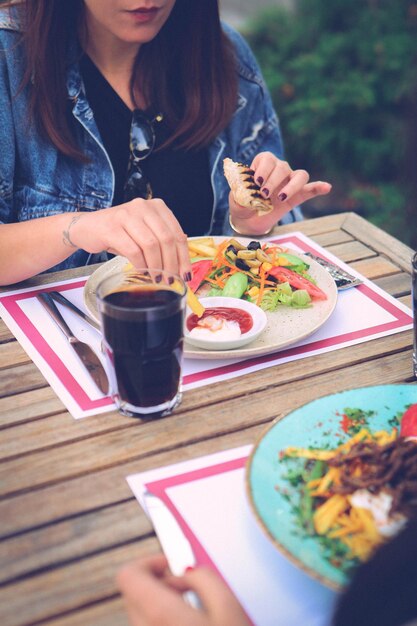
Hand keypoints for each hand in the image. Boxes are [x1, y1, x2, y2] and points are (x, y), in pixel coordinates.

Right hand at [67, 198, 191, 281]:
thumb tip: (181, 266)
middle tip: (170, 280)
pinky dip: (140, 264)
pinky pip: (133, 250)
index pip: (177, 233)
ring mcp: (127, 215)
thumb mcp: (144, 233)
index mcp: (157, 207)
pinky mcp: (112, 228)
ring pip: (151, 245)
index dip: (183, 257)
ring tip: (157, 278)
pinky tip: (142, 272)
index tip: (185, 274)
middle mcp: (143, 207)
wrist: (88, 228)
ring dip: (156, 266)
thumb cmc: (120, 233)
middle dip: (171, 264)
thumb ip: (162, 243)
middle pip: (166, 239)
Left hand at [116, 554, 250, 625]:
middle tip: (184, 589)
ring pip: (140, 618)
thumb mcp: (230, 608)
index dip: (148, 563)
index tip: (170, 566)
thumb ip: (204, 578)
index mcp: (160, 616)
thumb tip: (187, 573)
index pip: (127, 576)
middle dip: (156, 585)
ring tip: (192, 616)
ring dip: (160, 608)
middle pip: (132, 596)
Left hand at [229, 151, 331, 234]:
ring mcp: (289, 183)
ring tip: (281, 197)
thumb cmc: (242, 204)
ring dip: (291, 186)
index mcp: (262, 166)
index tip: (256, 181)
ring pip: (299, 175)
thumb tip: (246, 190)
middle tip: (263, 194)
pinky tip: (326, 187)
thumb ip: (240, 194)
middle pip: (282, 167)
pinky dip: (318, 187)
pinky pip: (310, 189)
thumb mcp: (236, 199)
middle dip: (273, 180)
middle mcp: (278, 171)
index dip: (263, 168)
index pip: (267, 158)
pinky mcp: (296, 197)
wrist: (248, 221)